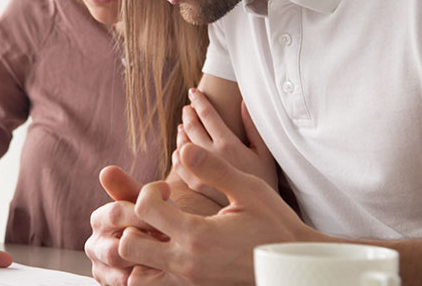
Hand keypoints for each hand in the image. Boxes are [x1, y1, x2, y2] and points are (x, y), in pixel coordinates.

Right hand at [85, 166, 165, 284]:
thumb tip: (106, 170)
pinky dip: (148, 279)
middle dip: (148, 244)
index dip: (146, 211)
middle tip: (172, 239)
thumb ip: (130, 189)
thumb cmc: (160, 220)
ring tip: (172, 255)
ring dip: (150, 265)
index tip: (170, 204)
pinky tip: (166, 270)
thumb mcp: (149, 203)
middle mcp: (95, 246)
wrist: (171, 247)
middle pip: (116, 248)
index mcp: (100, 219)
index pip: (116, 213)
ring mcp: (103, 270)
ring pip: (124, 273)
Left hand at [120, 144, 320, 285]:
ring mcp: (188, 281)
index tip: (166, 189)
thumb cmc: (274, 224)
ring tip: (156, 233)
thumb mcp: (249, 190)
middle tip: (153, 212)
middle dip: (132, 224)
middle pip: (127, 246)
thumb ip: (214, 169)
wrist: (294, 266)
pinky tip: (166, 250)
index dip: (149, 191)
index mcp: (198, 236)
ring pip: (136, 275)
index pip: (145, 208)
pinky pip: (154, 285)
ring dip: (137, 252)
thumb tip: (184, 149)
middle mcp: (187, 263)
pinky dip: (149, 269)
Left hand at [174, 89, 278, 204]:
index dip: (199, 100)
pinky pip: (179, 166)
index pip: (207, 115)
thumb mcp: (264, 153)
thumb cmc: (267, 182)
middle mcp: (212, 156)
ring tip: (183, 124)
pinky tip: (179, 149)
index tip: (193, 92)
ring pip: (182, 144)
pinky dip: (177, 154)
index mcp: (229, 144)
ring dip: (182, 131)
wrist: (261, 216)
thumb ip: (252, 127)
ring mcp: (201, 172)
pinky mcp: (197, 186)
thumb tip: (243, 103)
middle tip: (187, 107)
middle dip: (188, 113)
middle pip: (192, 127)